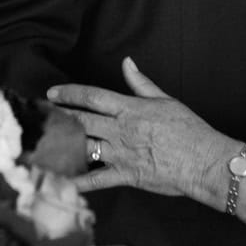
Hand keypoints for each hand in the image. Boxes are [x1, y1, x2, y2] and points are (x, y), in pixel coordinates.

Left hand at [51, 58, 231, 205]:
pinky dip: (80, 182)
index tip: (52, 93)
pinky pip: (98, 179)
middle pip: (82, 121)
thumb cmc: (189, 130)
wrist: (204, 161)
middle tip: (41, 117)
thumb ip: (141, 83)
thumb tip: (127, 63)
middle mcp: (121, 130)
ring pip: (84, 148)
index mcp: (130, 109)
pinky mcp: (126, 175)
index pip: (92, 97)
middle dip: (59, 118)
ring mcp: (121, 154)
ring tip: (45, 144)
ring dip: (64, 146)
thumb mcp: (166, 100)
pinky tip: (64, 181)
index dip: (69, 93)